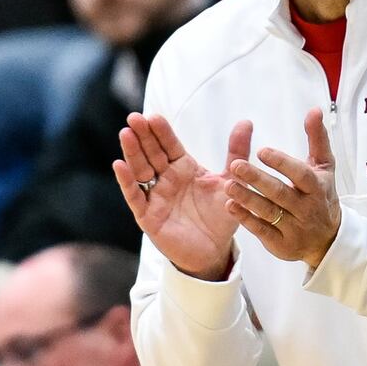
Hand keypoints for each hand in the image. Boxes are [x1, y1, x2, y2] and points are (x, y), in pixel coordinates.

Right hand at [115, 113, 249, 279]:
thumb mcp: (231, 180)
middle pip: (152, 153)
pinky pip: (135, 196)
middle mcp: (166, 179)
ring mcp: (155, 196)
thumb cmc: (221, 214)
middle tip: (135, 117)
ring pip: (140, 170)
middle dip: (143, 136)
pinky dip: (127, 181)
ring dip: (132, 152)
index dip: (162, 132)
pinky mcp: (148, 215)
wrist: (215, 249)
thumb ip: (237, 152)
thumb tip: (246, 121)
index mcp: (184, 168)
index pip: (170, 145)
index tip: (154, 116)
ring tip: (126, 133)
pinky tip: (120, 165)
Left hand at [224, 108, 341, 268]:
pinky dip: (246, 219)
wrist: (327, 239)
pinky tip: (230, 206)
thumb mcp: (324, 167)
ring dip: (248, 199)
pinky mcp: (281, 243)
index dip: (283, 163)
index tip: (263, 151)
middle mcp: (307, 209)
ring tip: (228, 185)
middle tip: (236, 166)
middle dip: (258, 180)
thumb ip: (317, 138)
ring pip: (269, 212)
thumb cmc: (321, 195)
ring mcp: (294, 228)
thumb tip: (315, 110)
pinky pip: (262, 231)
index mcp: (317, 188)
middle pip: (281, 193)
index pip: (301, 175)